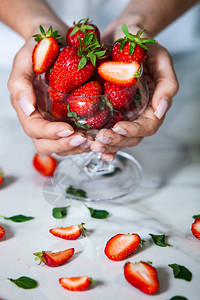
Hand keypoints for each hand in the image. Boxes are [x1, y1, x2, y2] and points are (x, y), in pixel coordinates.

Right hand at [7, 26, 92, 155]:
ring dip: (75, 147)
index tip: (68, 129)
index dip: (50, 133)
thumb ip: (20, 83)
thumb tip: (26, 108)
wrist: (55, 40)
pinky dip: (83, 141)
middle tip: (84, 140)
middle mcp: (40, 118)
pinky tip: (96, 136)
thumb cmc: (38, 47)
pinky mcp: (68, 119)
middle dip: (64, 145)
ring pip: (60, 145)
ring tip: (93, 141)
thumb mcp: (26, 59)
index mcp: (27, 108)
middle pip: (46, 144)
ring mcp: (54, 121)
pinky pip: (72, 137)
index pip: (34, 129)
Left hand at [90, 26, 178, 160]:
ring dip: (106, 144)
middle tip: (100, 139)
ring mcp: (122, 114)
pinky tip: (91, 146)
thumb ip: (167, 83)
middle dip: (116, 141)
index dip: (134, 131)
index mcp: (152, 105)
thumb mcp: (160, 59)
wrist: (119, 36)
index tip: (119, 128)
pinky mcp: (107, 111)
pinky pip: (105, 130)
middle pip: (131, 137)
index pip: (148, 126)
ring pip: (118, 138)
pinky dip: (101, 142)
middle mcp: (138, 114)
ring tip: (92, 144)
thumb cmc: (142, 45)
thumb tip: (162, 110)